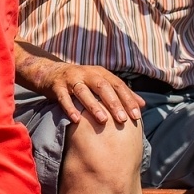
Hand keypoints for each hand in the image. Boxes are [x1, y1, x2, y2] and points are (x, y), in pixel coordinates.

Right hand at [30, 61, 145, 125]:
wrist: (51, 73)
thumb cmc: (81, 82)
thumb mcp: (100, 83)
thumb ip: (120, 93)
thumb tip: (143, 104)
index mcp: (100, 73)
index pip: (118, 85)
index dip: (128, 99)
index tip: (137, 116)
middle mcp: (87, 73)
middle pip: (102, 87)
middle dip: (113, 103)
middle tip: (123, 119)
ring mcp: (71, 78)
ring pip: (83, 91)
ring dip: (93, 105)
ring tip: (103, 120)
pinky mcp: (57, 86)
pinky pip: (64, 97)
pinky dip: (70, 108)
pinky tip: (77, 119)